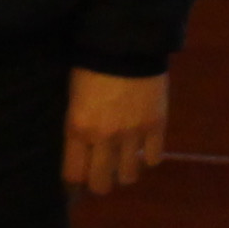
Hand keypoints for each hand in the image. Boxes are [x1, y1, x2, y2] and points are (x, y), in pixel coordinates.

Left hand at [63, 69, 169, 196]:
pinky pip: (153, 159)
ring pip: (129, 176)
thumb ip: (77, 128)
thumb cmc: (90, 66)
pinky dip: (148, 156)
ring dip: (125, 171)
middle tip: (101, 174)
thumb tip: (79, 154)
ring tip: (123, 159)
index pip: (73, 175)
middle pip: (101, 184)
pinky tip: (143, 146)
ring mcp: (132, 134)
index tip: (77, 181)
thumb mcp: (73, 98)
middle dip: (99, 183)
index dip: (74, 183)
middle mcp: (104, 138)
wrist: (125, 43)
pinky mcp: (156, 126)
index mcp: (78, 129)